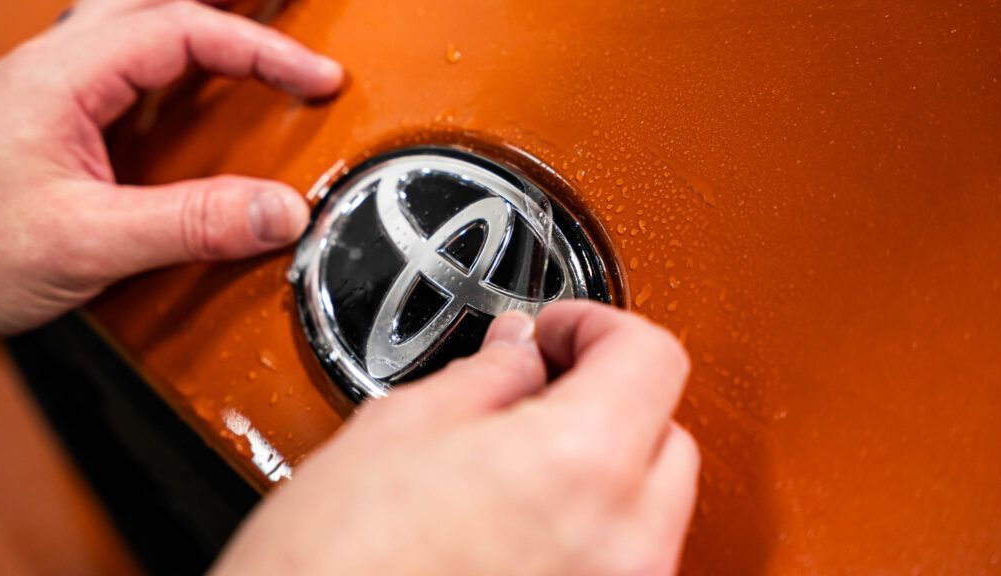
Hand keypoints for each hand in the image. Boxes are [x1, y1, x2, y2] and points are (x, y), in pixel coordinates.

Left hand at [0, 0, 343, 335]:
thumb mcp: (86, 242)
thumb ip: (190, 224)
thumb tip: (278, 210)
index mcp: (64, 78)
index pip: (185, 30)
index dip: (264, 52)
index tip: (318, 80)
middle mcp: (58, 69)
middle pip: (159, 2)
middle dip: (235, 12)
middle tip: (288, 29)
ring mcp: (54, 90)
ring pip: (139, 21)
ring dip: (203, 25)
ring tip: (254, 41)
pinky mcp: (56, 120)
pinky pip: (128, 67)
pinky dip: (179, 64)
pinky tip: (194, 91)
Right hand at [214, 301, 698, 575]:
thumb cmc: (333, 568)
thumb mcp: (399, 431)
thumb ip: (485, 376)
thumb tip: (518, 351)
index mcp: (581, 465)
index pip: (651, 356)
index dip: (596, 324)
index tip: (555, 332)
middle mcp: (624, 542)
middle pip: (668, 430)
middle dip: (609, 395)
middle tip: (537, 386)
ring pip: (654, 501)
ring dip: (605, 462)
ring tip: (519, 455)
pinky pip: (626, 556)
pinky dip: (593, 523)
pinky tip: (521, 515)